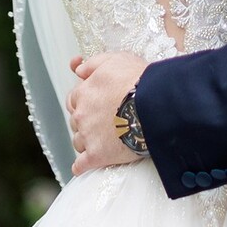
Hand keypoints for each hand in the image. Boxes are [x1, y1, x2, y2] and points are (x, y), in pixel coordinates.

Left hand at [66, 51, 148, 174]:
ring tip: (101, 141)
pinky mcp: (96, 156)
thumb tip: (78, 70)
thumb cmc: (138, 80)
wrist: (153, 106)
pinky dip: (81, 166)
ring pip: (78, 142)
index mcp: (84, 92)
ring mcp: (87, 136)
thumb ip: (94, 63)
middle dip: (85, 121)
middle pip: (75, 120)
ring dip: (86, 141)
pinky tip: (85, 165)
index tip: (94, 104)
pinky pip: (80, 165)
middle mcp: (81, 114)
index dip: (84, 101)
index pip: (74, 99)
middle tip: (100, 122)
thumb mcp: (116, 60)